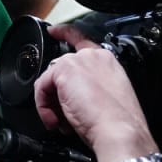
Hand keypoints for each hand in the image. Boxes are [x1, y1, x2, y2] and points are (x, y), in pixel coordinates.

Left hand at [34, 26, 156, 161]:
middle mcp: (92, 57)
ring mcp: (77, 62)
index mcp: (106, 61)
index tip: (54, 31)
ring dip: (51, 104)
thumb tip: (72, 98)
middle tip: (65, 117)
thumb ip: (89, 87)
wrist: (120, 130)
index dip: (65, 33)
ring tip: (61, 123)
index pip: (81, 40)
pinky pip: (41, 87)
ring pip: (50, 79)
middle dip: (58, 94)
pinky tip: (55, 121)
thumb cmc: (119, 122)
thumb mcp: (106, 97)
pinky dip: (43, 106)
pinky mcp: (63, 72)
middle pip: (61, 68)